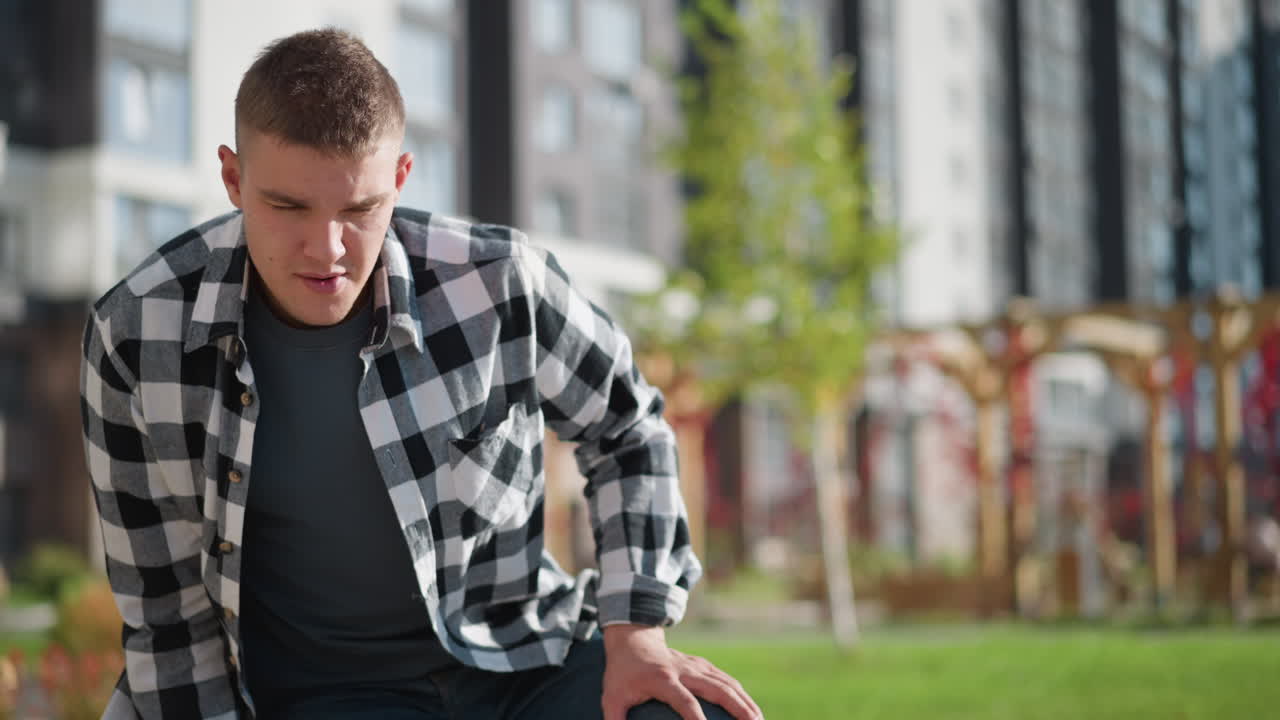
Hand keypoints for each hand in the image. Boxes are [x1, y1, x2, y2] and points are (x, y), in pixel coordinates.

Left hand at [601, 624, 762, 719]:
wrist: (633, 640)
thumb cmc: (622, 674)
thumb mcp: (612, 697)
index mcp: (662, 679)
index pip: (684, 700)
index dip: (696, 717)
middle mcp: (684, 670)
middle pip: (717, 688)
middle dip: (738, 708)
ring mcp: (696, 666)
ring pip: (727, 683)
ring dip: (746, 702)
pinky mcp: (703, 665)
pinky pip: (727, 680)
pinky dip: (742, 695)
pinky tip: (752, 711)